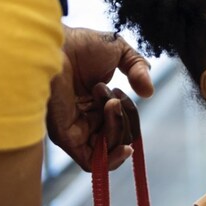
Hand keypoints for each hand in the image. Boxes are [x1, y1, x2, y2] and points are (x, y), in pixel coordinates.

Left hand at [46, 26, 153, 170]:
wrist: (57, 43)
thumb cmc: (80, 44)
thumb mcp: (120, 51)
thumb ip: (138, 69)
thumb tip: (148, 93)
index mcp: (93, 104)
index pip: (120, 126)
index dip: (130, 115)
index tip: (122, 92)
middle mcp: (83, 120)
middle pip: (117, 140)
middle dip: (127, 119)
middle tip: (114, 95)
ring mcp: (74, 129)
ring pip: (108, 151)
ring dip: (119, 128)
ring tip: (109, 101)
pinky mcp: (65, 137)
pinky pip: (92, 162)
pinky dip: (112, 158)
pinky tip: (123, 144)